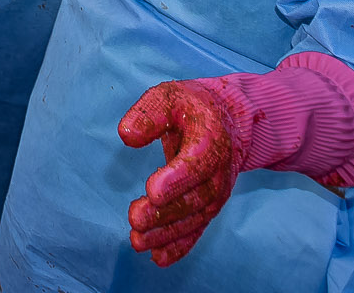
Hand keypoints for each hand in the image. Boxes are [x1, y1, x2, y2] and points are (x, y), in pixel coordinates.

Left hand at [120, 81, 244, 266]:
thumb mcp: (168, 96)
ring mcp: (217, 191)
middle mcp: (219, 169)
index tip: (152, 190)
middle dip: (166, 212)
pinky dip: (180, 245)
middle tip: (135, 219)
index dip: (177, 178)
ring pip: (196, 217)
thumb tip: (127, 135)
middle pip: (196, 197)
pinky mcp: (209, 205)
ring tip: (138, 241)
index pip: (197, 162)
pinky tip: (158, 258)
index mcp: (211, 136)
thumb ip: (148, 114)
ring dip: (168, 233)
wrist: (226, 120)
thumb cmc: (190, 107)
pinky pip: (197, 228)